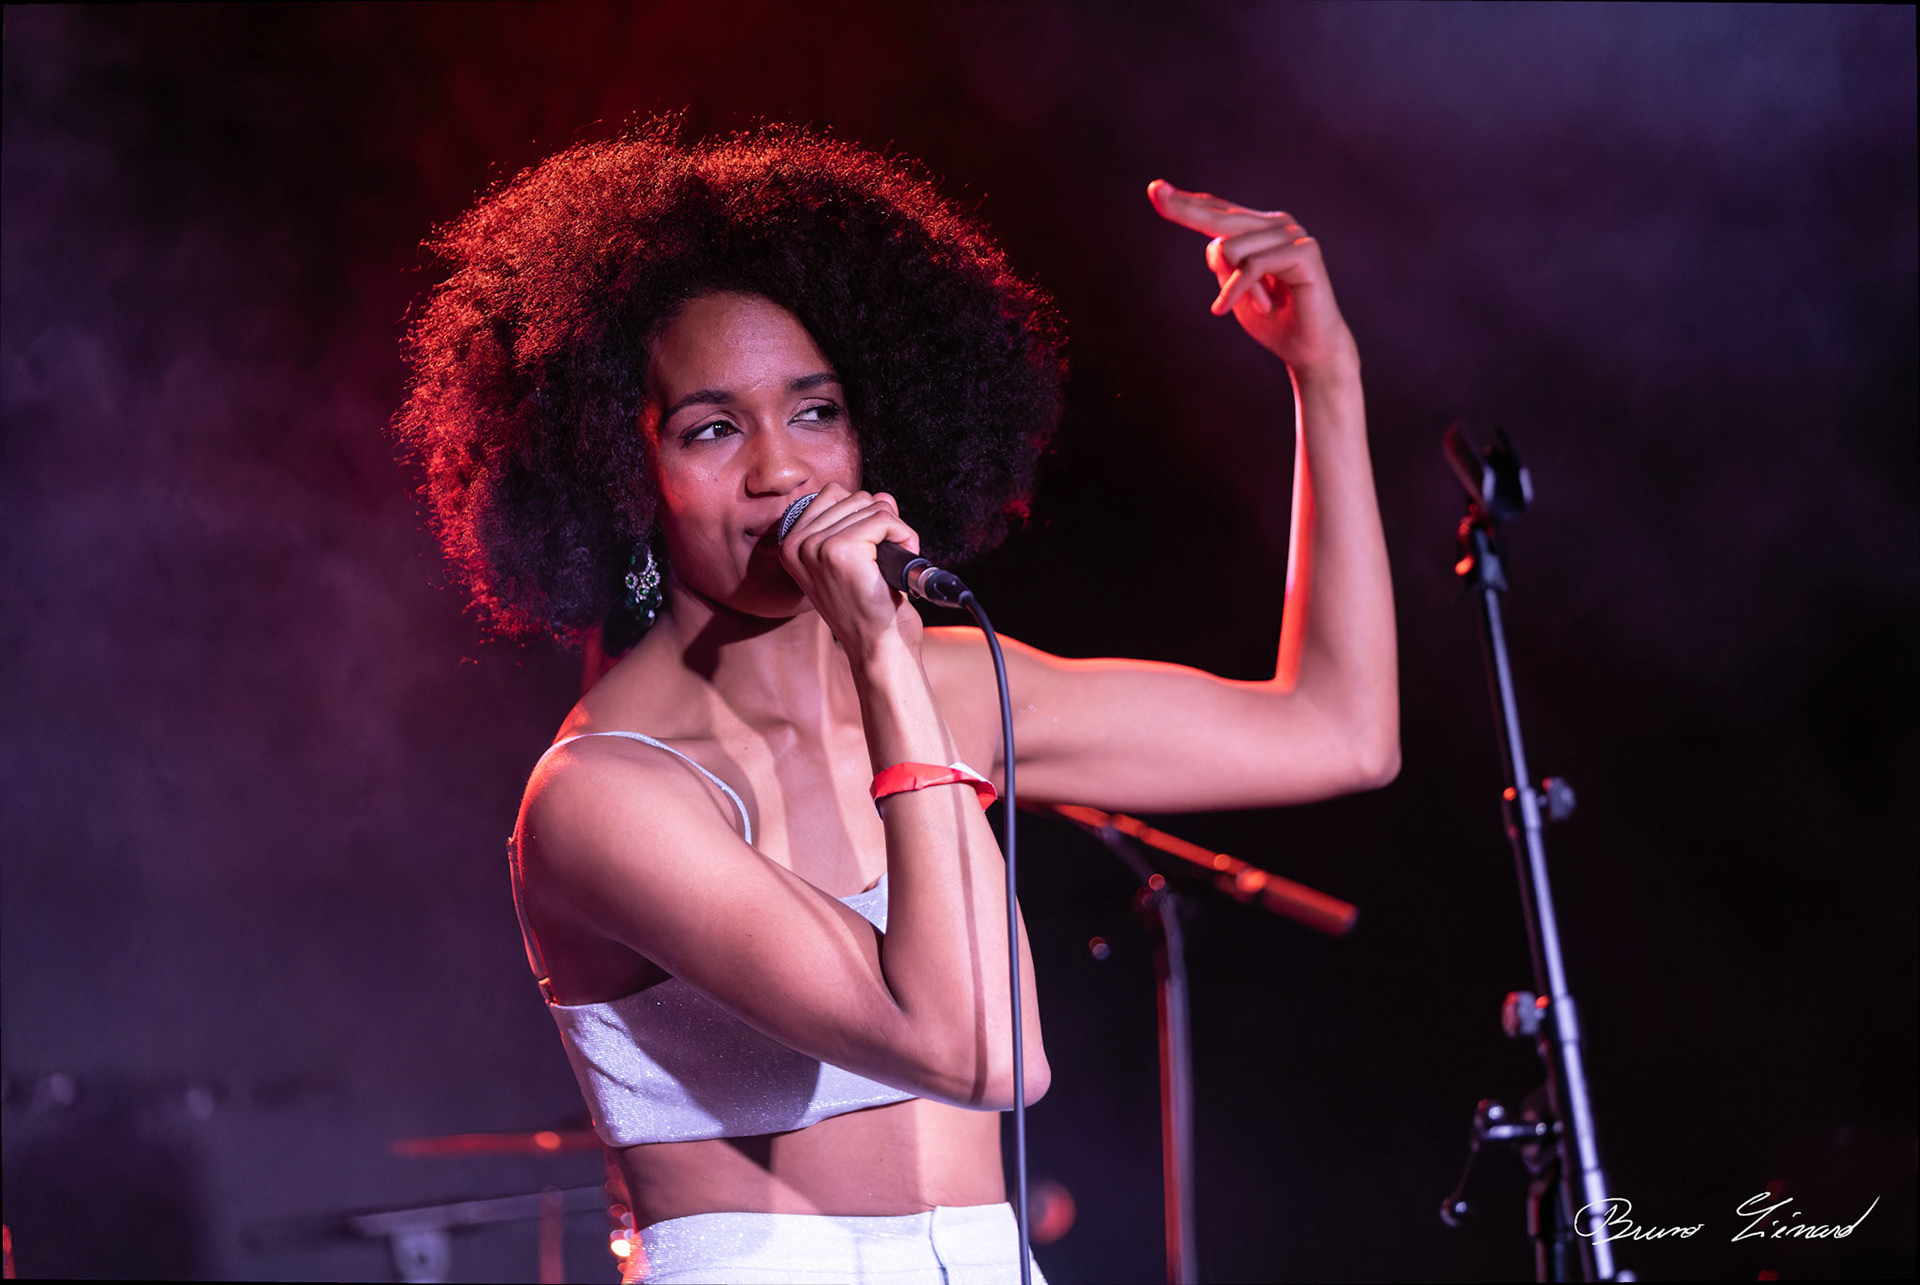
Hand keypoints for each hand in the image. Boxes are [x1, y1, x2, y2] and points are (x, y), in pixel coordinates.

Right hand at [778, 484, 923, 659]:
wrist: (878, 646)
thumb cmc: (869, 609)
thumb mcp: (858, 557)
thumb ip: (865, 520)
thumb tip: (883, 496)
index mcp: (792, 545)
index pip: (833, 495)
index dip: (863, 516)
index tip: (869, 550)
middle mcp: (797, 544)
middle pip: (854, 497)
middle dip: (881, 523)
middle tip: (884, 560)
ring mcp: (815, 546)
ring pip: (872, 506)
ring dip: (895, 531)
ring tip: (889, 565)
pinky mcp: (841, 550)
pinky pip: (884, 518)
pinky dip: (904, 536)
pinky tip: (899, 561)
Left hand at [1148, 180, 1357, 378]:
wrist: (1309, 349)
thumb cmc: (1273, 320)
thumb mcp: (1234, 289)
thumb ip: (1222, 263)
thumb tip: (1213, 244)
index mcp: (1259, 230)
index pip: (1217, 211)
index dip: (1186, 202)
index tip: (1155, 189)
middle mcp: (1276, 225)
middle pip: (1218, 217)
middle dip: (1184, 209)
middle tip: (1154, 190)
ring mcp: (1292, 234)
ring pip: (1231, 247)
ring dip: (1234, 286)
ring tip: (1261, 305)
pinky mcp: (1304, 250)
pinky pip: (1251, 265)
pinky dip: (1239, 291)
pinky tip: (1241, 308)